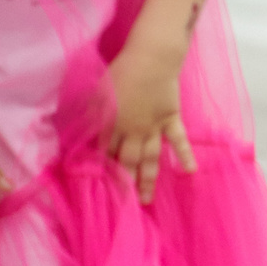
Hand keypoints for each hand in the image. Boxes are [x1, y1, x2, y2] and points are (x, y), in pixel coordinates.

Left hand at [103, 49, 196, 205]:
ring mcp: (154, 128)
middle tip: (122, 207)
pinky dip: (185, 155)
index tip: (98, 190)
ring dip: (148, 179)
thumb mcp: (96, 93)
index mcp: (111, 125)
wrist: (151, 58)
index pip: (104, 153)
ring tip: (147, 200)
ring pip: (150, 158)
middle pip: (127, 162)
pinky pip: (179, 140)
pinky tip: (190, 171)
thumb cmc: (120, 72)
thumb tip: (76, 133)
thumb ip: (89, 115)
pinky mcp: (171, 119)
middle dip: (123, 184)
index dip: (100, 171)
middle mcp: (133, 132)